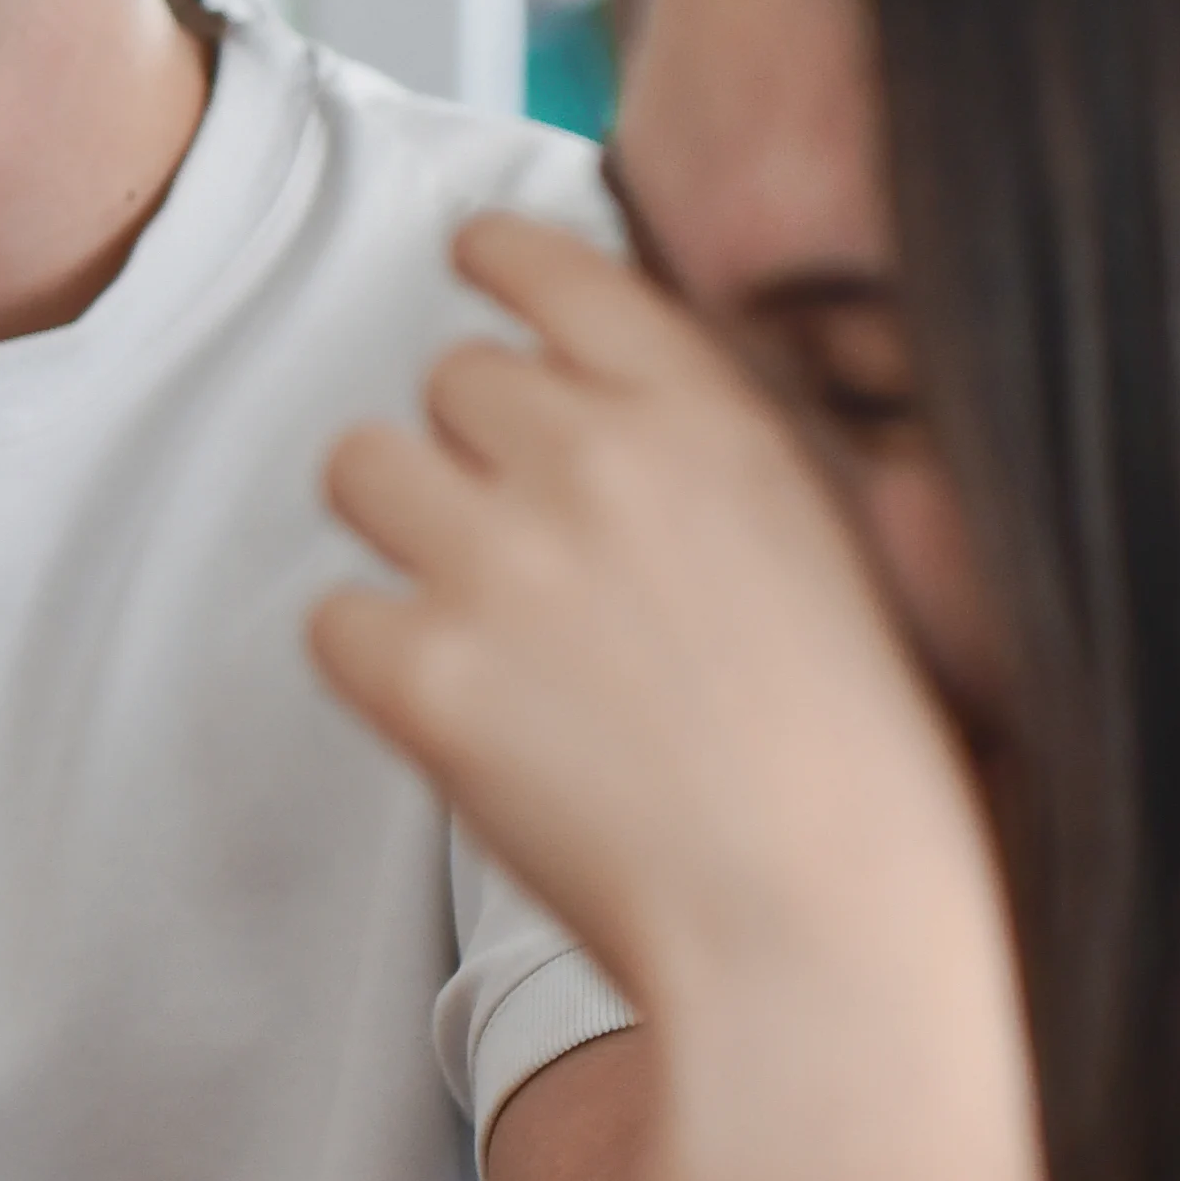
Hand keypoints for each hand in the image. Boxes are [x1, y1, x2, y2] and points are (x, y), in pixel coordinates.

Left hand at [309, 219, 1007, 1024]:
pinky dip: (377, 665)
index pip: (560, 269)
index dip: (499, 260)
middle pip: (449, 377)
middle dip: (471, 452)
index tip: (471, 261)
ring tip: (476, 622)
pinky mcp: (424, 672)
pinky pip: (333, 616)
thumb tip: (590, 387)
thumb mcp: (824, 541)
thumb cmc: (846, 760)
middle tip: (524, 554)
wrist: (821, 921)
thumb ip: (708, 447)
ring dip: (400, 531)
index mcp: (711, 416)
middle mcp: (598, 459)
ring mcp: (500, 560)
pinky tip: (461, 717)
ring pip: (360, 466)